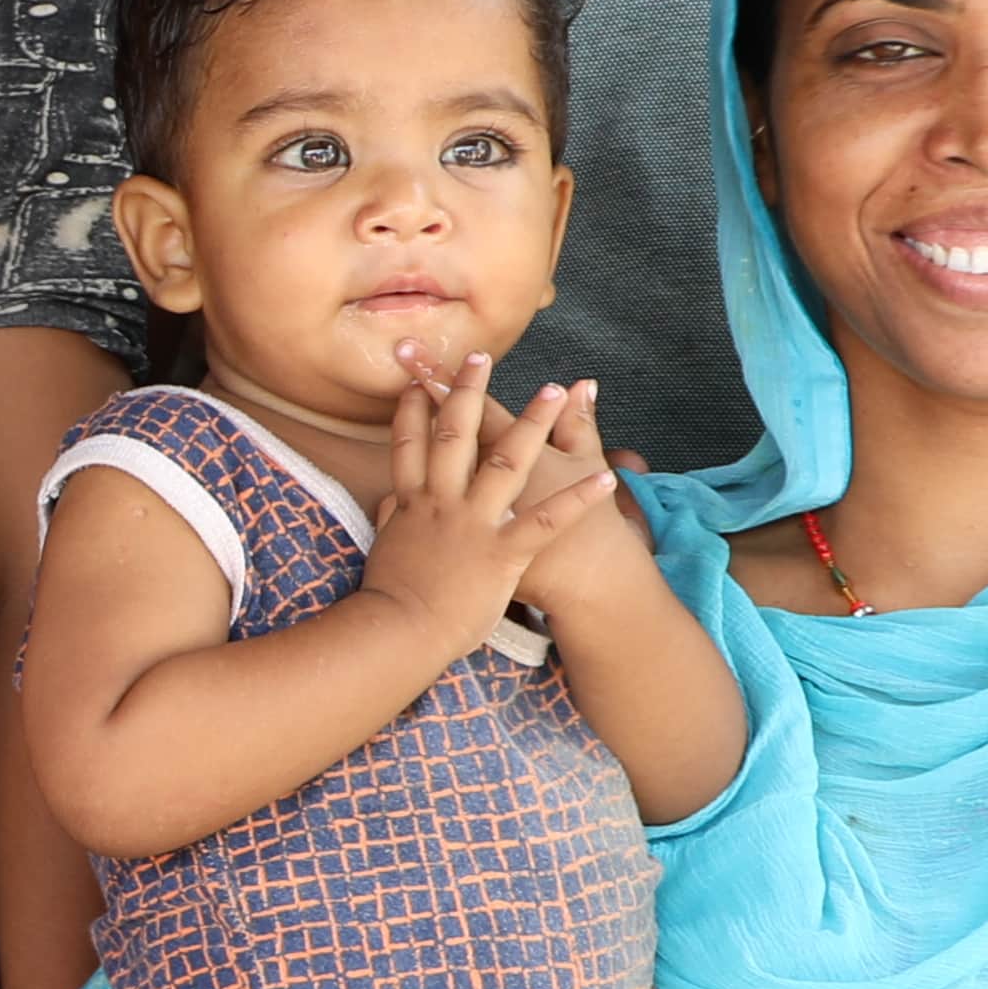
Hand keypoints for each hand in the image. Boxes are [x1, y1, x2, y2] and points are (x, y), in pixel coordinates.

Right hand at [347, 362, 614, 655]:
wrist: (396, 632)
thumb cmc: (388, 599)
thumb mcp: (382, 552)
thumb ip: (388, 519)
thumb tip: (386, 500)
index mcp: (411, 504)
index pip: (411, 445)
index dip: (414, 408)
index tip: (419, 379)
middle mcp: (441, 502)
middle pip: (456, 435)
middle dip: (468, 391)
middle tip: (481, 357)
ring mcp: (473, 524)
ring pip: (506, 462)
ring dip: (533, 423)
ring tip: (554, 391)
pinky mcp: (502, 552)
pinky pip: (547, 521)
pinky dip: (578, 500)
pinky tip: (605, 480)